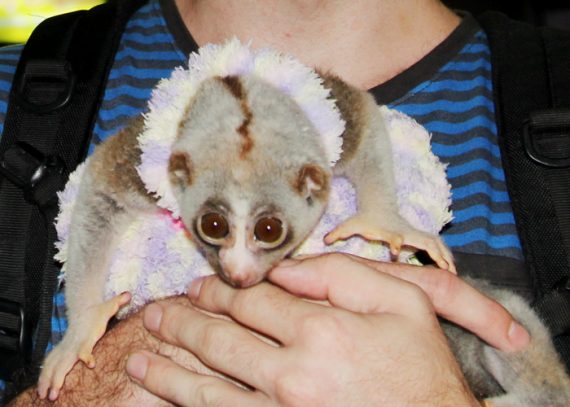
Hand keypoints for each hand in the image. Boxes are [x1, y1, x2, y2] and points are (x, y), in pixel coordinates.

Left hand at [126, 253, 528, 405]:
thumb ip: (343, 276)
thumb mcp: (403, 302)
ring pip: (208, 389)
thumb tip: (287, 268)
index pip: (254, 301)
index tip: (204, 286)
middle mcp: (292, 374)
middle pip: (222, 341)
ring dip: (170, 372)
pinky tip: (167, 400)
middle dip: (186, 324)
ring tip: (140, 361)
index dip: (223, 291)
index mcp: (321, 331)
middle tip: (161, 314)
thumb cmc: (423, 368)